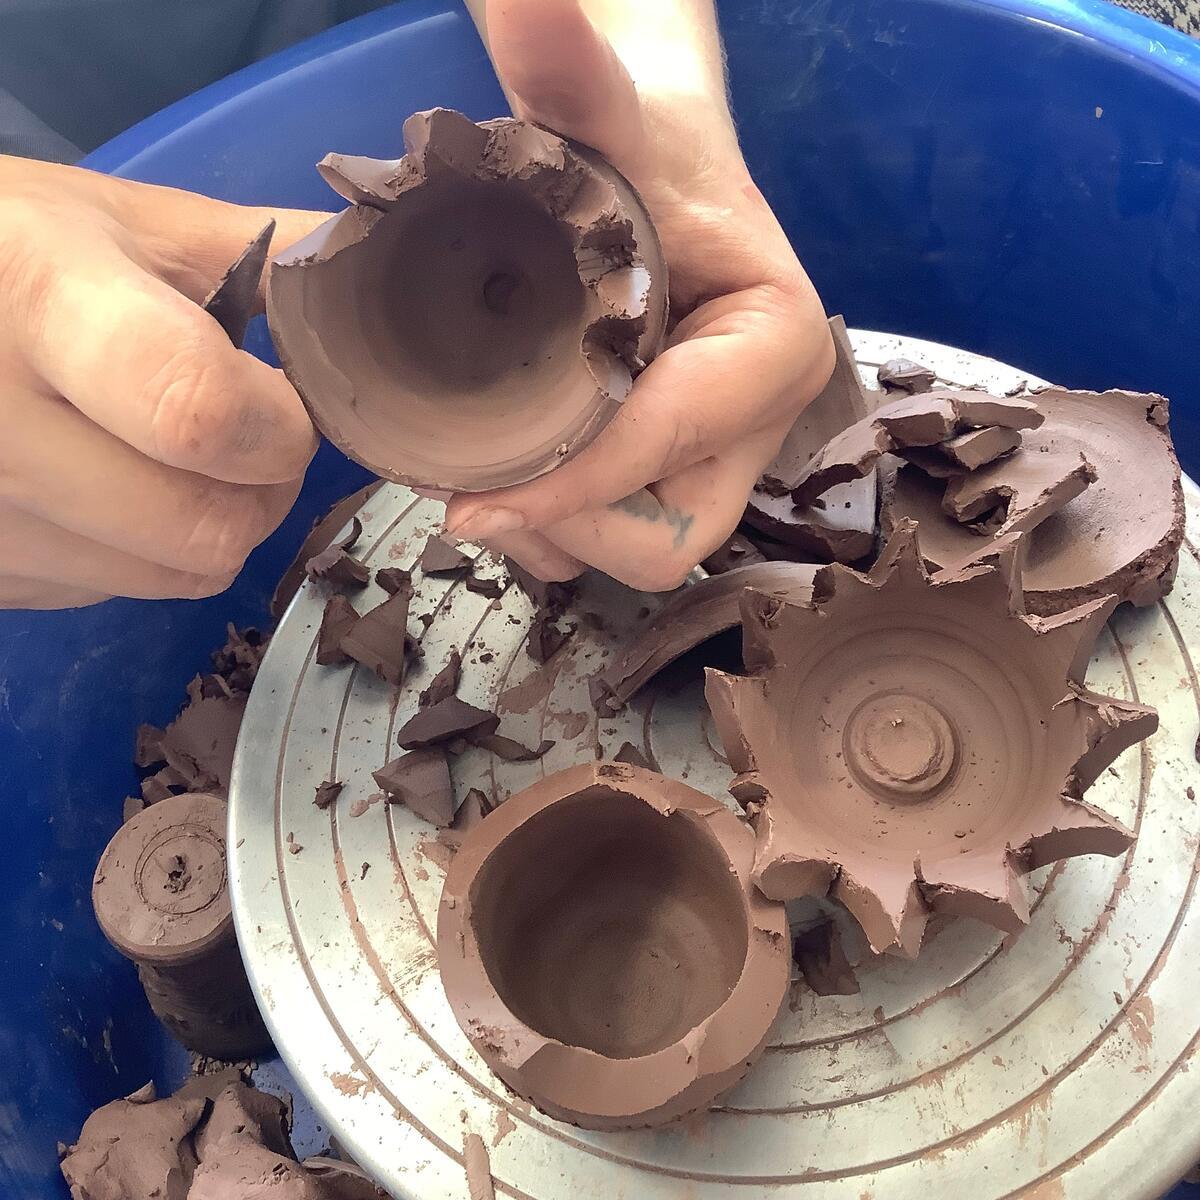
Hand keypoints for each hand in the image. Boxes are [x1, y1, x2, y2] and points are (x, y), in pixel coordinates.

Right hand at [0, 155, 324, 607]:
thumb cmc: (11, 251)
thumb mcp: (130, 224)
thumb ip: (270, 256)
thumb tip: (387, 277)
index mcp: (43, 301)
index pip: (196, 412)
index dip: (275, 426)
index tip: (281, 398)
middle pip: (206, 529)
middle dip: (264, 484)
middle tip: (247, 432)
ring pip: (177, 576)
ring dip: (212, 523)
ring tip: (174, 452)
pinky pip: (119, 592)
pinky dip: (147, 551)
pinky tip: (111, 482)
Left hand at [448, 0, 833, 589]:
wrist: (646, 162)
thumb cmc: (636, 139)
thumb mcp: (603, 108)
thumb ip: (570, 71)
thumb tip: (530, 0)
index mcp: (771, 345)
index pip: (672, 442)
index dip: (573, 483)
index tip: (472, 497)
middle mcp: (759, 418)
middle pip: (671, 534)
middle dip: (575, 522)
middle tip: (482, 485)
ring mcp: (719, 451)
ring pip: (642, 549)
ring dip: (558, 534)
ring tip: (485, 476)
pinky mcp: (679, 466)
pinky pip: (622, 538)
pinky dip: (563, 530)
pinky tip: (509, 477)